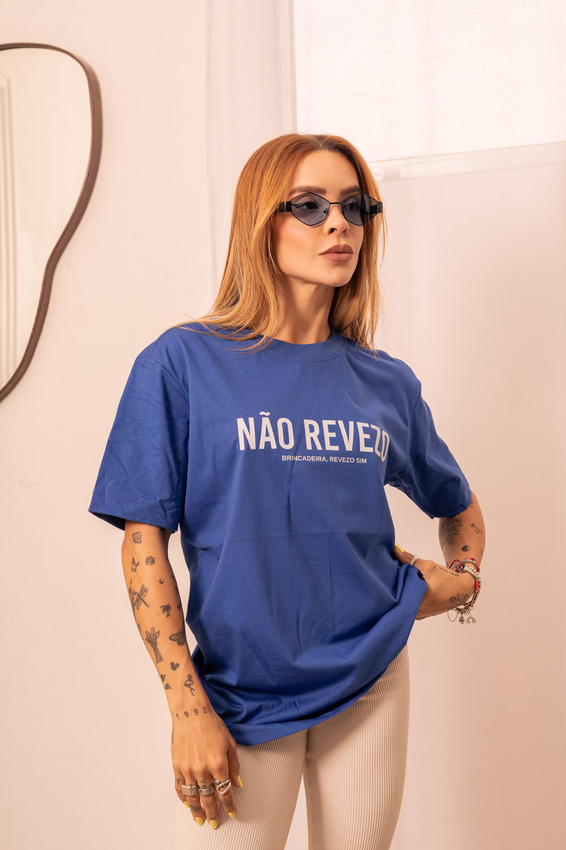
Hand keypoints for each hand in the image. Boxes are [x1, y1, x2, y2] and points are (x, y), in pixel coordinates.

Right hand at [172, 703, 240, 828]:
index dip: (229, 805)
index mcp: (218, 764)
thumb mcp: (230, 743)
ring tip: (200, 820)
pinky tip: (187, 804)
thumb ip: (234, 766)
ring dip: (196, 811)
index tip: (232, 813)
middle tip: (215, 823)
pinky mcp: (177, 766)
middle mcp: (203, 770)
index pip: (225, 792)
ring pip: (193, 797)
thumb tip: (238, 784)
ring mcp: (188, 769)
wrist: (191, 713)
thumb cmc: (212, 725)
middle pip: (208, 799)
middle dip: (213, 813)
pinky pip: (179, 787)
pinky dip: (183, 798)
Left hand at [393, 545, 475, 619]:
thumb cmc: (446, 577)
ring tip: (404, 584)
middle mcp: (420, 612)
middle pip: (400, 601)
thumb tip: (395, 551)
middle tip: (396, 579)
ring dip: (403, 595)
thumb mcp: (428, 566)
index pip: (398, 595)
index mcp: (420, 601)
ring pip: (405, 605)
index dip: (393, 585)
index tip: (391, 576)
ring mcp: (421, 615)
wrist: (462, 588)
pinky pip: (411, 608)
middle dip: (397, 590)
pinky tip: (410, 590)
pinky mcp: (423, 615)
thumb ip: (410, 559)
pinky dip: (409, 600)